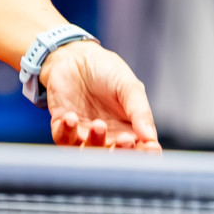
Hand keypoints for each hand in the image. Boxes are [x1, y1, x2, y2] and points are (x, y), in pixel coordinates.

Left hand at [40, 41, 160, 150]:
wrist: (75, 56)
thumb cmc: (106, 71)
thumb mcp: (129, 87)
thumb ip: (139, 111)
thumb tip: (150, 137)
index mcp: (129, 130)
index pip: (140, 150)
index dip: (146, 154)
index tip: (150, 148)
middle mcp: (107, 136)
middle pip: (114, 157)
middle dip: (120, 152)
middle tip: (125, 140)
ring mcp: (84, 133)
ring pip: (88, 151)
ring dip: (94, 142)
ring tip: (99, 124)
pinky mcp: (62, 125)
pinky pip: (63, 138)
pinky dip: (67, 132)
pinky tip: (72, 118)